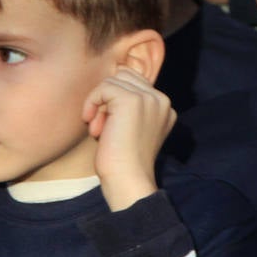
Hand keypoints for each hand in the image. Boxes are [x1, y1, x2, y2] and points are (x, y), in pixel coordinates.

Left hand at [84, 68, 175, 210]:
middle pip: (123, 76)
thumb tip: (107, 87)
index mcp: (165, 107)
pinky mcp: (132, 100)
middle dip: (107, 99)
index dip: (114, 100)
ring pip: (112, 81)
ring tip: (99, 130)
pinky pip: (103, 87)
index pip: (134, 82)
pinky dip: (91, 103)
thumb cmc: (122, 161)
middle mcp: (162, 99)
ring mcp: (149, 98)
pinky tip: (93, 125)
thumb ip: (129, 108)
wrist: (127, 180)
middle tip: (101, 127)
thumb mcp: (131, 129)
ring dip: (98, 104)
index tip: (108, 127)